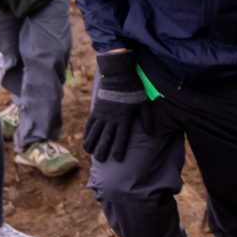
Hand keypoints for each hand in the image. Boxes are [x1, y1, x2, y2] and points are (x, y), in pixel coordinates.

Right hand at [81, 50, 152, 165]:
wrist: (118, 75)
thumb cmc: (134, 89)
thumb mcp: (144, 104)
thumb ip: (147, 119)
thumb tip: (151, 133)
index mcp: (125, 119)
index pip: (122, 137)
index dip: (119, 149)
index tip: (117, 159)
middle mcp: (112, 119)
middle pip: (106, 137)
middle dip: (103, 149)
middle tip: (100, 160)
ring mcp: (102, 114)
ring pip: (95, 131)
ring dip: (91, 142)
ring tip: (89, 152)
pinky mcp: (96, 109)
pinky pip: (89, 123)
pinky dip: (87, 131)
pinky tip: (85, 138)